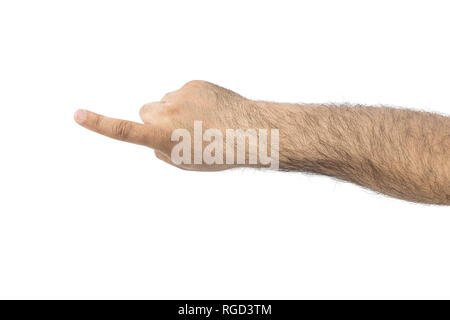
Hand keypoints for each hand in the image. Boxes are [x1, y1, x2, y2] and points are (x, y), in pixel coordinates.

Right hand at [74, 80, 272, 170]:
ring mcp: (179, 95)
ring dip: (177, 111)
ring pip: (166, 102)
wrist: (252, 131)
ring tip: (203, 123)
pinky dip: (192, 101)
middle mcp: (166, 113)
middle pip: (146, 112)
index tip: (77, 115)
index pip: (124, 131)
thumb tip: (153, 136)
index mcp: (162, 137)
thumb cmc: (219, 154)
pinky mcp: (194, 83)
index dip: (99, 124)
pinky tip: (210, 111)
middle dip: (157, 120)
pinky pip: (184, 92)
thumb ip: (160, 150)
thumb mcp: (185, 163)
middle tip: (182, 132)